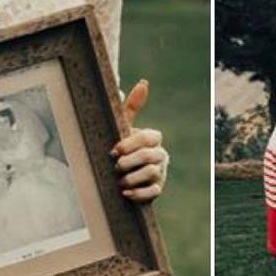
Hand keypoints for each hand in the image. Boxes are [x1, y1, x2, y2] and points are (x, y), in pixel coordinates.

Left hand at [111, 79, 168, 202]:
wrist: (120, 173)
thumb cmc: (122, 145)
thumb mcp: (124, 126)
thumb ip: (131, 107)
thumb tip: (144, 82)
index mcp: (153, 138)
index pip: (148, 137)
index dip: (131, 144)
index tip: (114, 151)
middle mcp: (160, 154)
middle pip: (149, 156)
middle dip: (129, 162)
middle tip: (115, 166)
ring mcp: (160, 172)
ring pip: (151, 174)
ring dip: (131, 178)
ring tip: (118, 181)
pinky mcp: (157, 189)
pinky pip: (152, 192)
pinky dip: (138, 193)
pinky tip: (124, 193)